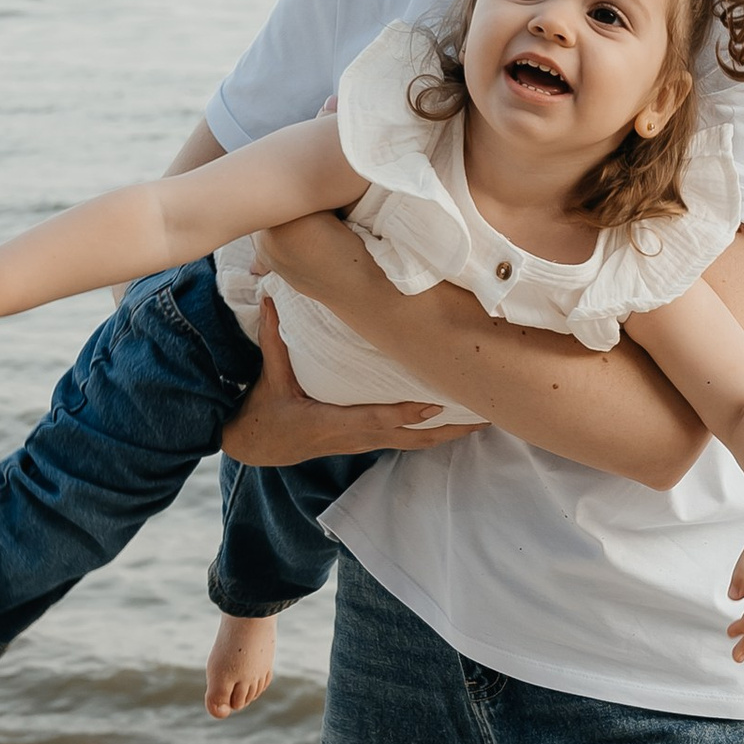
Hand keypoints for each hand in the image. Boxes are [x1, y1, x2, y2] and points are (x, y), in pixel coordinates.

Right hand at [221, 291, 480, 466]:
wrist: (260, 445)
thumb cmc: (268, 410)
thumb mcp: (270, 376)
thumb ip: (273, 337)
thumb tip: (270, 298)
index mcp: (331, 422)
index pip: (376, 419)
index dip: (406, 413)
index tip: (436, 404)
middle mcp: (354, 436)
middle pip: (408, 438)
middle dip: (447, 429)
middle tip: (481, 416)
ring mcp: (363, 442)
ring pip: (413, 443)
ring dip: (448, 434)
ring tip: (482, 420)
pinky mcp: (367, 442)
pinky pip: (407, 440)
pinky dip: (433, 433)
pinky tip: (457, 424)